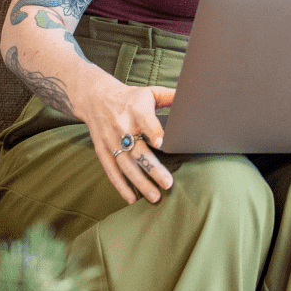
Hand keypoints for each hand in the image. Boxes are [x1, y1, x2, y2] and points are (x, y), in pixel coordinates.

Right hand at [73, 80, 176, 204]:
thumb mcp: (150, 92)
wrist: (95, 98)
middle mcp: (122, 127)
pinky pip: (111, 171)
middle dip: (153, 168)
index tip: (162, 143)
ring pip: (126, 165)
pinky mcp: (102, 151)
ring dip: (140, 182)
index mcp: (137, 110)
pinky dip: (121, 186)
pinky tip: (132, 198)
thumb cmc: (131, 98)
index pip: (146, 121)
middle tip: (168, 183)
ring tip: (155, 196)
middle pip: (138, 150)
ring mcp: (111, 141)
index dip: (153, 132)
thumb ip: (171, 96)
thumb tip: (195, 97)